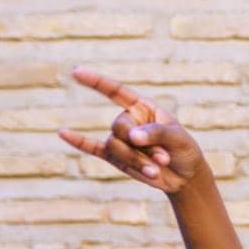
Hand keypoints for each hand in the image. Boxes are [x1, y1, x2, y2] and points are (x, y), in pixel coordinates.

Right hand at [58, 68, 205, 194]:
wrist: (185, 176)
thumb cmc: (184, 150)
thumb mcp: (177, 138)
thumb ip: (155, 134)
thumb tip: (131, 137)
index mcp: (143, 108)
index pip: (117, 91)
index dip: (97, 82)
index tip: (77, 72)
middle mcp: (129, 120)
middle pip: (119, 128)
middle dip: (141, 146)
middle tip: (164, 158)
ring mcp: (120, 139)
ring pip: (115, 146)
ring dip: (137, 160)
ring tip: (158, 169)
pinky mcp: (116, 157)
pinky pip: (92, 147)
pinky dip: (79, 141)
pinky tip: (63, 133)